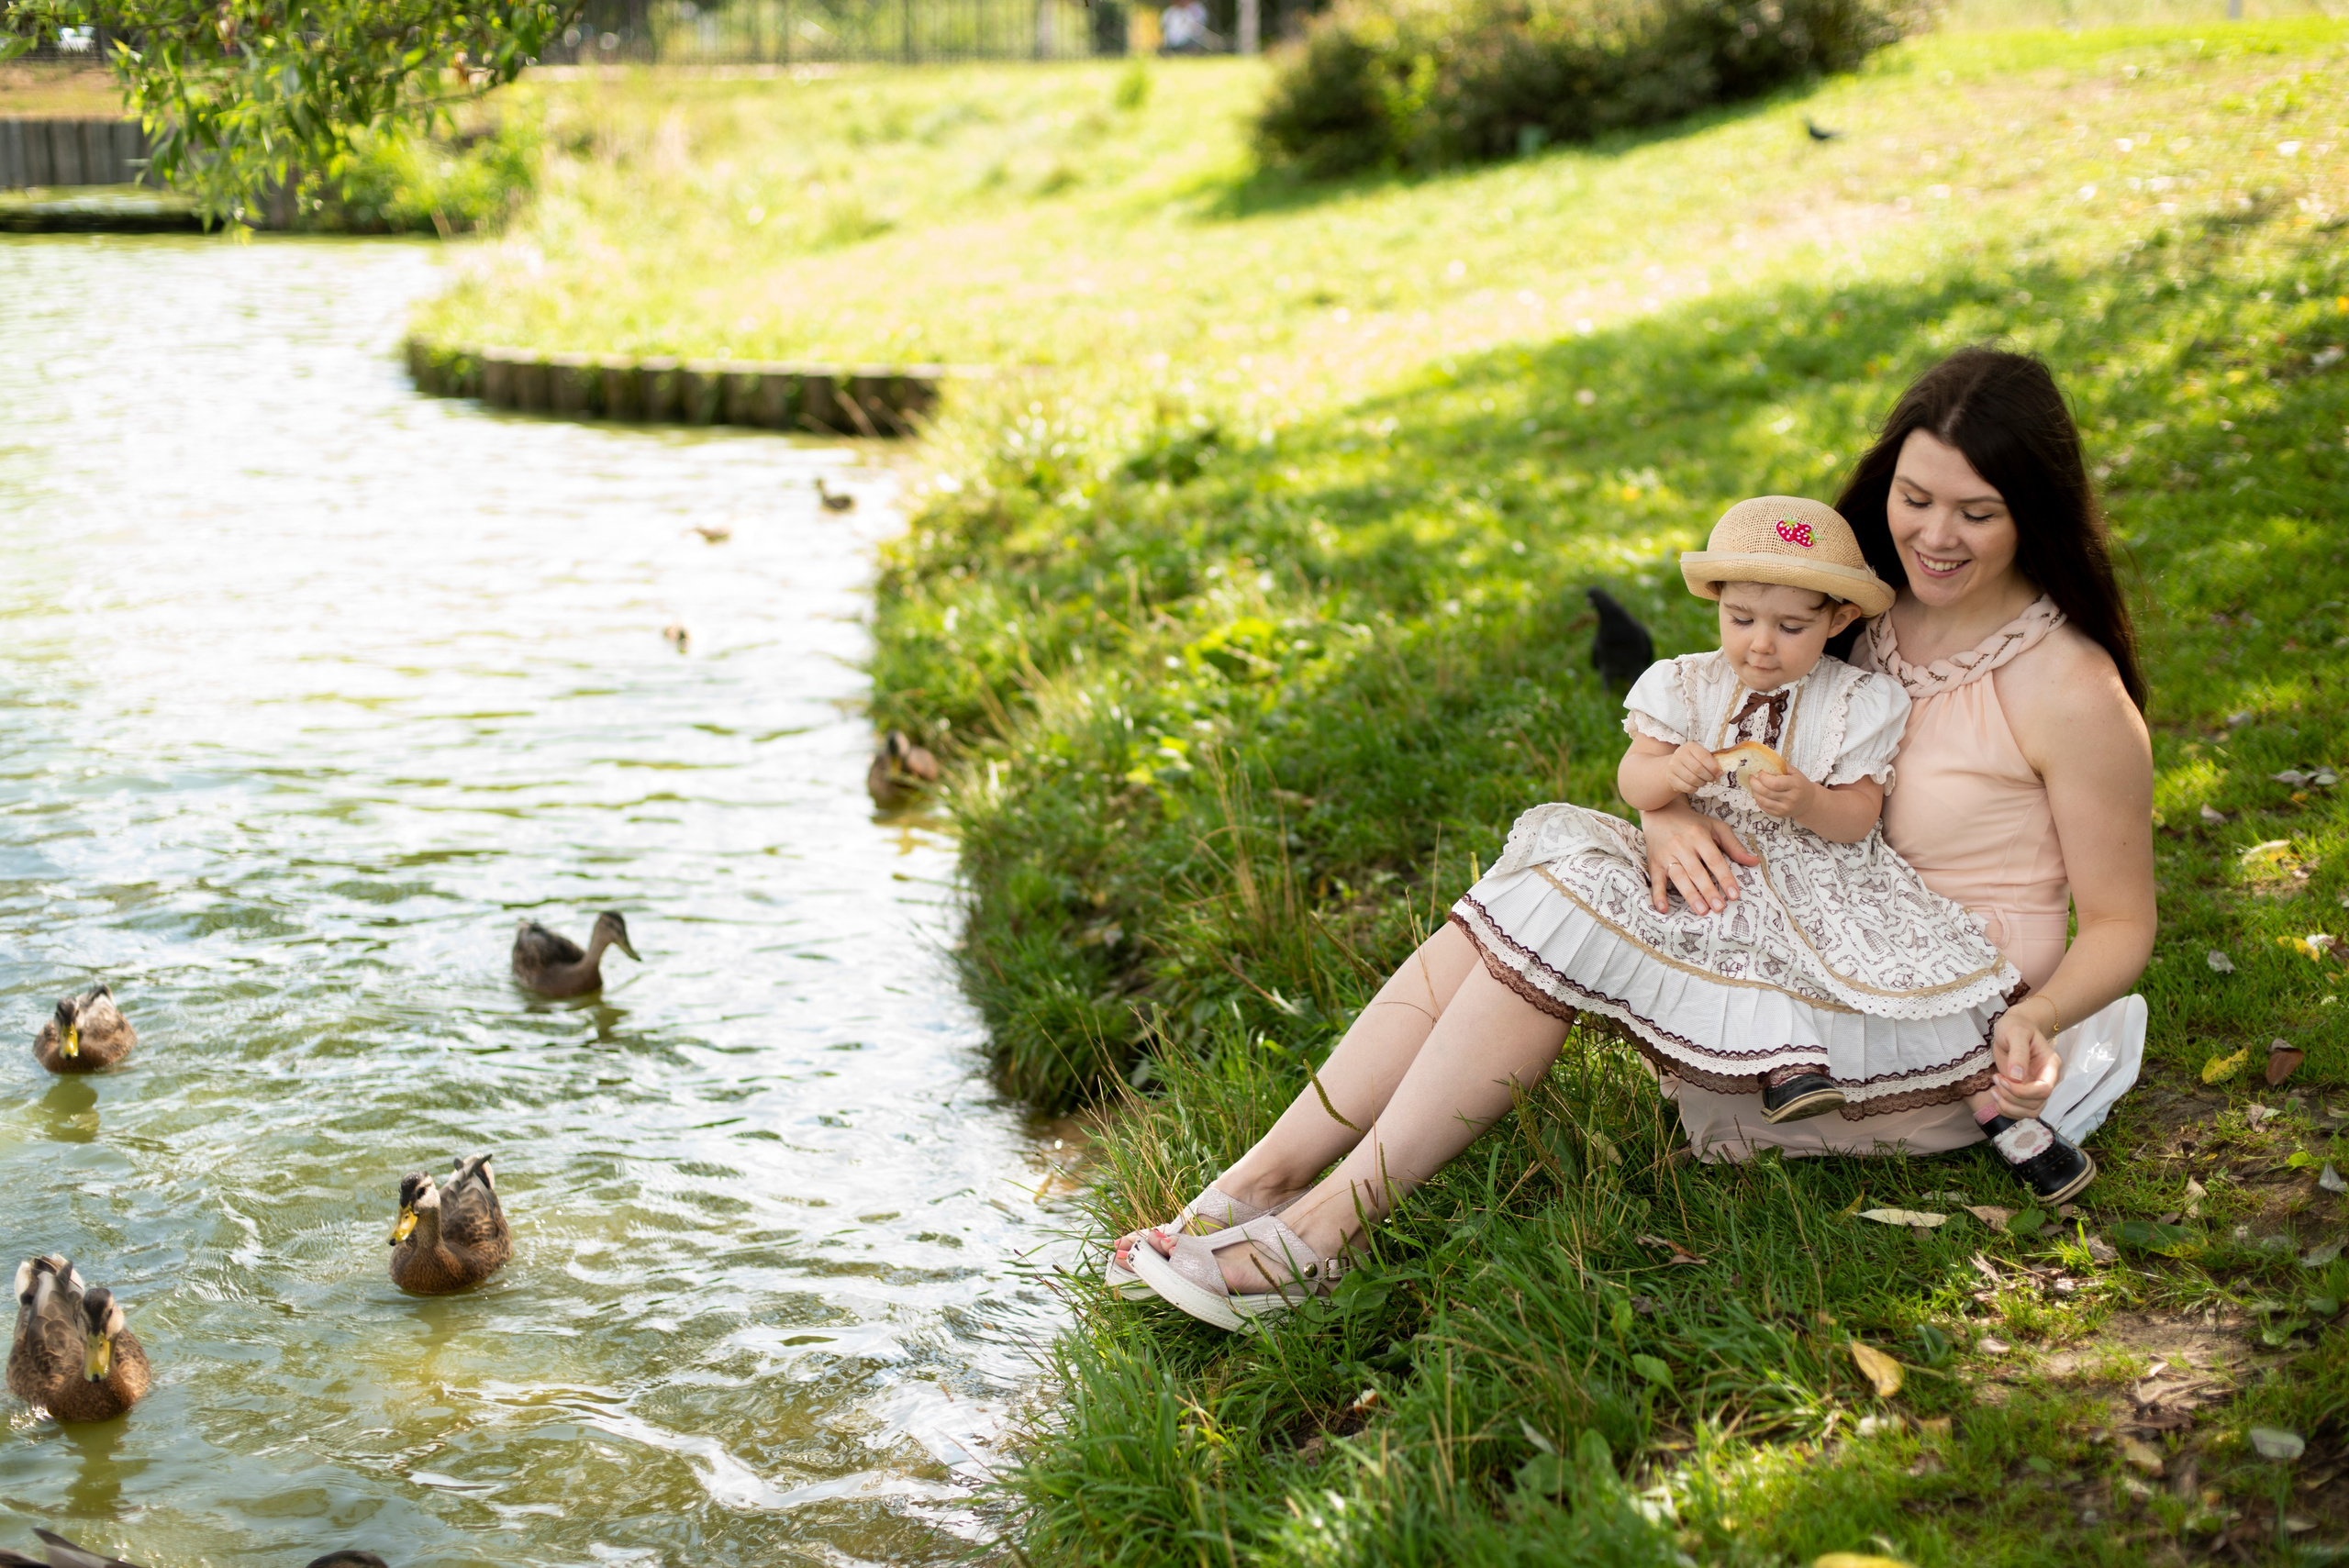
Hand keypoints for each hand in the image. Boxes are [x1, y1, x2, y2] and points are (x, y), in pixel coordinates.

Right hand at [1639, 801, 1758, 914]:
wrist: (1661, 812)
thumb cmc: (1693, 823)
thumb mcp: (1716, 827)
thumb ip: (1734, 845)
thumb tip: (1754, 862)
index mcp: (1698, 835)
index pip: (1714, 860)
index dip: (1725, 877)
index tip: (1734, 894)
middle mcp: (1681, 845)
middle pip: (1696, 871)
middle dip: (1708, 890)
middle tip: (1719, 907)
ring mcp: (1666, 855)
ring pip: (1678, 877)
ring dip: (1690, 895)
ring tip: (1702, 910)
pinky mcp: (1654, 862)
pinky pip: (1656, 880)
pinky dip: (1658, 895)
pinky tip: (1663, 908)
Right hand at [1662, 743, 1720, 796]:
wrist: (1675, 765)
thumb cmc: (1694, 760)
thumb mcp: (1701, 755)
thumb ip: (1711, 760)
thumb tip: (1720, 771)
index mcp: (1690, 747)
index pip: (1704, 757)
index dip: (1714, 767)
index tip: (1719, 773)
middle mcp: (1680, 754)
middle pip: (1698, 769)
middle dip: (1709, 776)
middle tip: (1712, 779)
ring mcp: (1673, 766)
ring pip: (1692, 779)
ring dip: (1702, 783)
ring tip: (1704, 782)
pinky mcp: (1670, 777)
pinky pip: (1686, 787)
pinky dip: (1694, 789)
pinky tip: (1696, 786)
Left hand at [1744, 768, 1817, 821]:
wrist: (1809, 802)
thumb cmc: (1800, 784)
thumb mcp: (1795, 772)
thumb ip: (1780, 767)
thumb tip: (1763, 763)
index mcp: (1795, 785)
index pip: (1774, 783)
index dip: (1763, 777)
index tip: (1760, 772)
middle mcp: (1791, 798)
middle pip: (1765, 792)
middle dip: (1754, 783)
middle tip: (1751, 777)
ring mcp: (1785, 808)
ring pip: (1762, 800)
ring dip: (1754, 791)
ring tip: (1753, 785)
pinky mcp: (1780, 815)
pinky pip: (1763, 807)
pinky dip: (1758, 799)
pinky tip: (1758, 793)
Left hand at [1988, 1001, 2062, 1118]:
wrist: (2014, 1027)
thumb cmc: (2017, 1027)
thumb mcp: (2016, 1033)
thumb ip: (2018, 1053)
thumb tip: (2017, 1077)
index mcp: (2050, 1066)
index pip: (2044, 1089)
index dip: (2023, 1092)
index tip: (2004, 1080)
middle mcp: (2046, 1080)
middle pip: (2036, 1104)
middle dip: (2012, 1098)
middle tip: (1996, 1080)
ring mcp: (2036, 1088)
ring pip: (2030, 1111)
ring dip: (2008, 1106)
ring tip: (1994, 1090)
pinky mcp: (2024, 1092)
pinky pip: (2020, 1111)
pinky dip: (2006, 1109)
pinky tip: (1996, 1095)